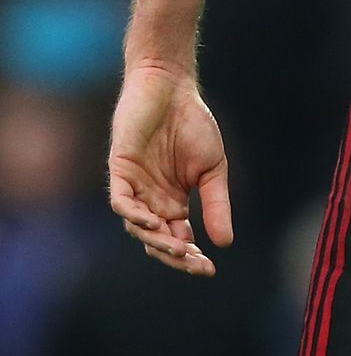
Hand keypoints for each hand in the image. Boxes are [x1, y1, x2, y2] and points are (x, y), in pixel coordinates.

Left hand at [108, 62, 232, 276]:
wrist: (172, 87)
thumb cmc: (192, 123)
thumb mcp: (213, 168)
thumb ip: (216, 203)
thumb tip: (225, 243)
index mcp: (173, 202)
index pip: (178, 239)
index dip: (191, 257)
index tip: (210, 268)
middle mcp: (151, 200)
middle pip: (157, 240)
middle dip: (175, 256)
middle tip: (196, 264)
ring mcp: (134, 187)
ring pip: (139, 227)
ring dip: (158, 241)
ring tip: (180, 248)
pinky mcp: (120, 171)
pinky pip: (122, 203)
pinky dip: (135, 216)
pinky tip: (155, 221)